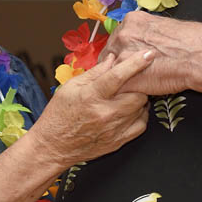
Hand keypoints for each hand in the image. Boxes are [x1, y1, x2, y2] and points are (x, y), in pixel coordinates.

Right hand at [30, 50, 153, 169]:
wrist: (53, 146)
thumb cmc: (59, 115)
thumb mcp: (70, 87)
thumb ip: (95, 72)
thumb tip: (112, 59)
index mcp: (92, 96)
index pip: (119, 76)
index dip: (136, 63)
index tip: (148, 54)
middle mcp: (105, 113)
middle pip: (137, 94)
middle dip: (139, 84)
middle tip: (134, 80)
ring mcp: (113, 129)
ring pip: (141, 109)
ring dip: (139, 99)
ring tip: (128, 95)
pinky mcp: (118, 141)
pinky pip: (141, 125)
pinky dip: (140, 115)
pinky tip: (131, 111)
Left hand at [103, 11, 201, 95]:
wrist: (199, 57)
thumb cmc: (192, 41)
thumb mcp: (165, 26)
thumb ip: (149, 32)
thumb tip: (148, 38)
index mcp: (132, 21)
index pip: (116, 37)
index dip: (122, 50)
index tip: (126, 57)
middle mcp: (123, 35)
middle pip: (109, 53)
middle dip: (118, 63)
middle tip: (129, 73)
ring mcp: (122, 57)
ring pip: (109, 71)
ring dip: (118, 79)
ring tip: (129, 85)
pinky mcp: (126, 78)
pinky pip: (117, 87)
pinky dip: (123, 92)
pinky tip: (132, 94)